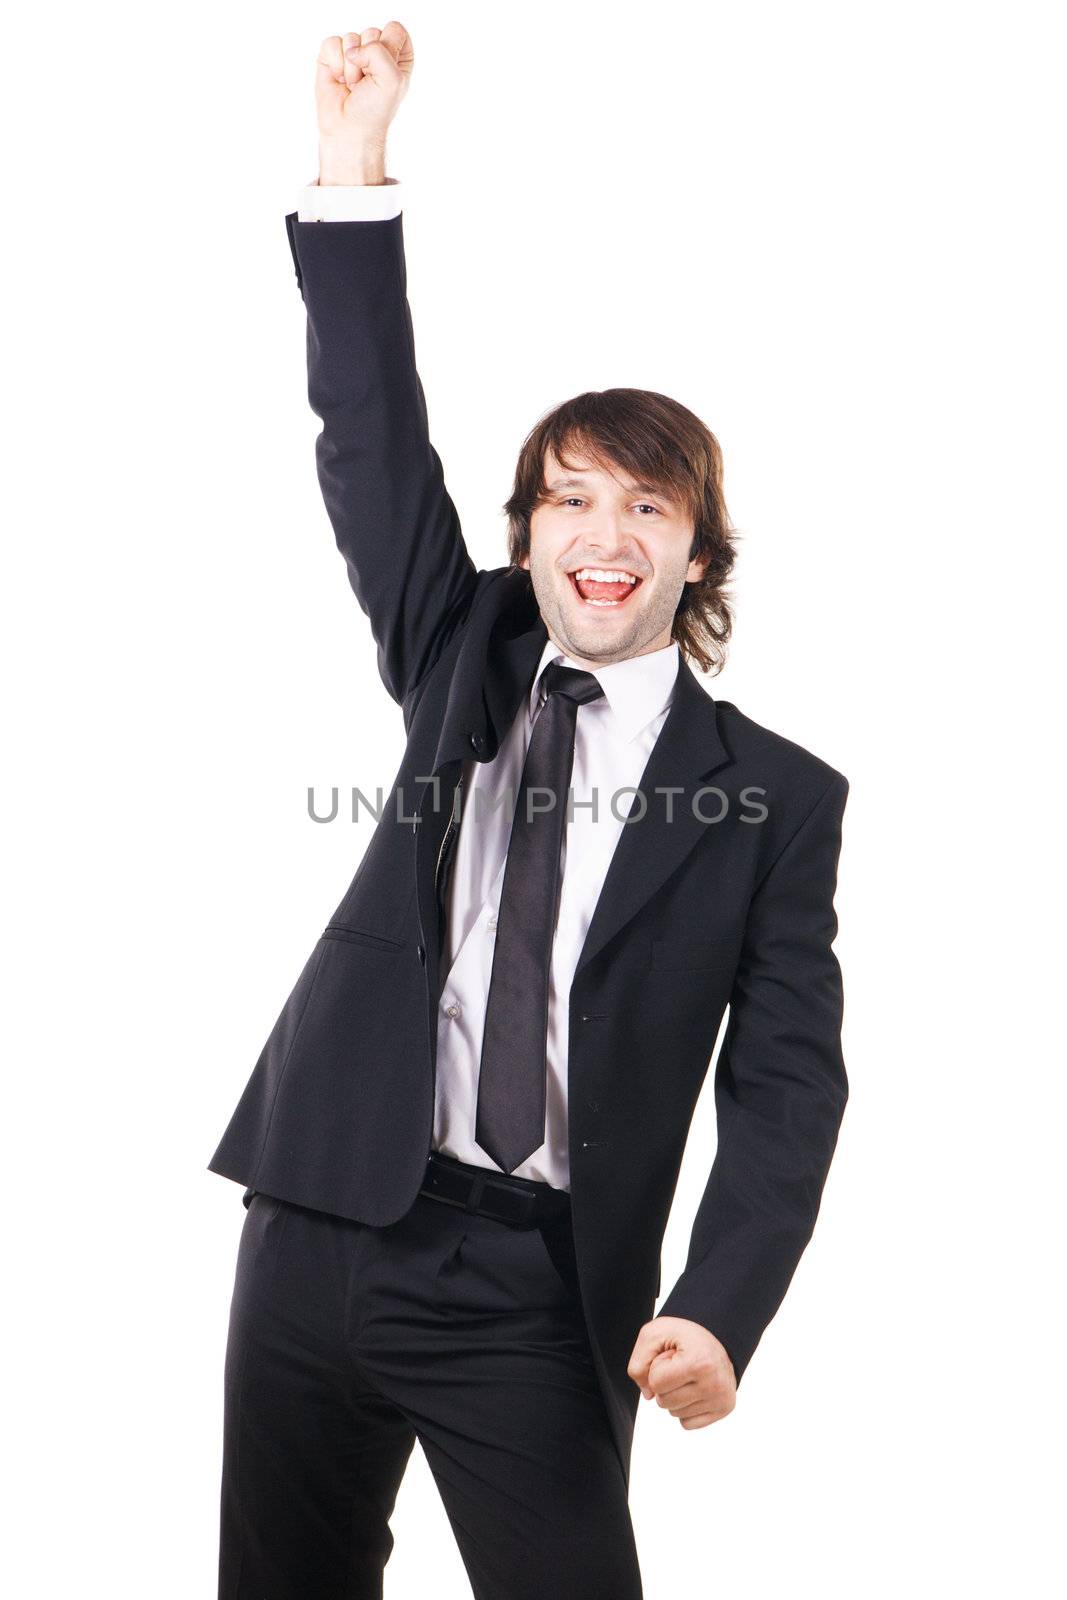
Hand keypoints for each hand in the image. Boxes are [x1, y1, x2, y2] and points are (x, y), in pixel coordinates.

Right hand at [315, 23, 413, 181]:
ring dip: (351, 68)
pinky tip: (339, 80)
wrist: (350, 130)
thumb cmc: (374, 110)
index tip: (385, 74)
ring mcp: (354, 52)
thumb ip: (380, 52)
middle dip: (368, 62)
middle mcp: (376, 50)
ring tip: (354, 86)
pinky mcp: (333, 55)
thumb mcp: (392, 80)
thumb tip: (353, 50)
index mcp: (398, 55)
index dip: (388, 50)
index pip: (395, 30)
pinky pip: (332, 43)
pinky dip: (335, 64)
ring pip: (351, 38)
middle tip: (367, 84)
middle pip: (372, 32)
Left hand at [626, 1316, 736, 1429]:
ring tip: (688, 1375)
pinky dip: (684, 1408)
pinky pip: (687, 1423)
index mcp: (699, 1362)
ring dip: (674, 1395)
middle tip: (679, 1365)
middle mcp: (714, 1384)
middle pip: (663, 1402)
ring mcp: (721, 1399)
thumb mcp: (655, 1334)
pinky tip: (694, 1389)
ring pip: (675, 1413)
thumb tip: (647, 1395)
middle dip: (664, 1384)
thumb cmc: (683, 1336)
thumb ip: (639, 1363)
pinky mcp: (724, 1409)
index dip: (657, 1368)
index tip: (672, 1355)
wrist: (716, 1337)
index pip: (656, 1383)